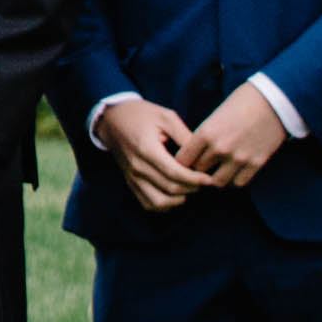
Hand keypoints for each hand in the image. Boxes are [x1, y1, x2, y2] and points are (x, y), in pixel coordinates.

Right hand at [97, 95, 199, 213]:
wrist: (112, 119)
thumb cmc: (141, 115)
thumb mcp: (166, 116)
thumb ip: (184, 135)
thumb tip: (203, 153)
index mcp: (147, 149)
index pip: (174, 173)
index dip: (195, 179)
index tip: (209, 179)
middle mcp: (137, 167)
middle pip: (170, 188)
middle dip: (192, 188)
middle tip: (204, 182)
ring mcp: (132, 177)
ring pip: (159, 202)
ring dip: (178, 199)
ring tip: (190, 189)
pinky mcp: (130, 182)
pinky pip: (148, 204)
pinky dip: (164, 206)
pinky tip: (175, 196)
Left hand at [173, 78, 295, 188]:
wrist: (274, 99)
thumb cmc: (243, 101)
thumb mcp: (216, 115)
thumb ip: (205, 134)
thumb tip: (195, 152)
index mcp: (206, 133)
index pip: (183, 159)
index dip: (182, 162)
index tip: (185, 162)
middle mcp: (220, 148)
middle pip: (198, 171)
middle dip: (197, 170)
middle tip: (200, 168)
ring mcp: (239, 158)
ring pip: (217, 182)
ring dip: (215, 178)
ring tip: (217, 172)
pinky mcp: (256, 163)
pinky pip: (239, 183)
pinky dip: (234, 180)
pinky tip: (233, 173)